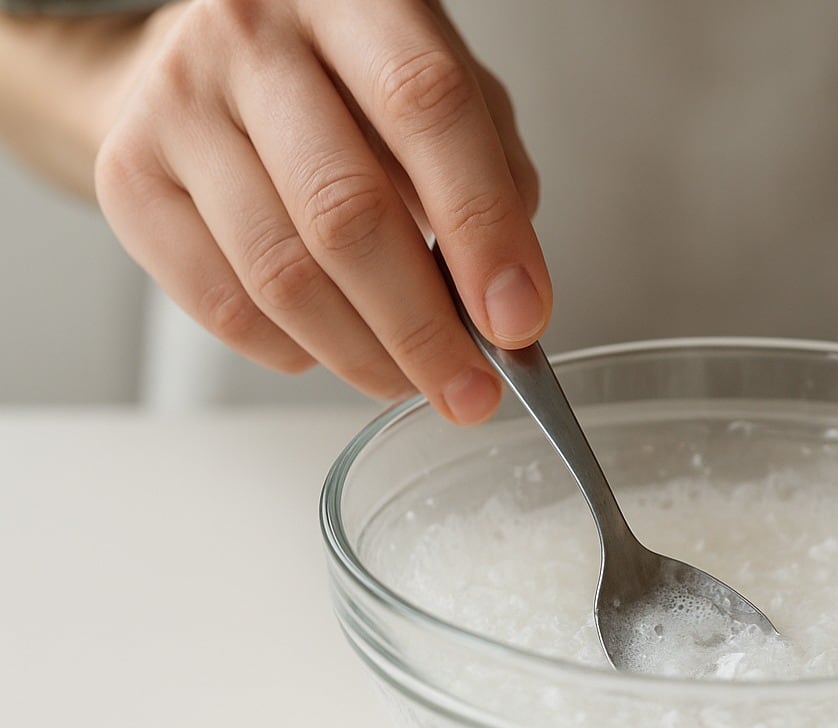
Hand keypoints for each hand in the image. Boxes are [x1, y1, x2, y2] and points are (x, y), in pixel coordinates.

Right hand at [91, 0, 549, 422]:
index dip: (481, 224)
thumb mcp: (439, 86)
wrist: (207, 62)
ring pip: (280, 273)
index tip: (518, 319)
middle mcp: (250, 36)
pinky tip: (333, 348)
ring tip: (411, 382)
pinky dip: (295, 350)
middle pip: (344, 210)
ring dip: (363, 354)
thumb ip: (490, 172)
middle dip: (423, 327)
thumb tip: (508, 298)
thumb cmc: (346, 81)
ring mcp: (177, 105)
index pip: (425, 106)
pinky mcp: (128, 178)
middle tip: (472, 390)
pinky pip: (222, 304)